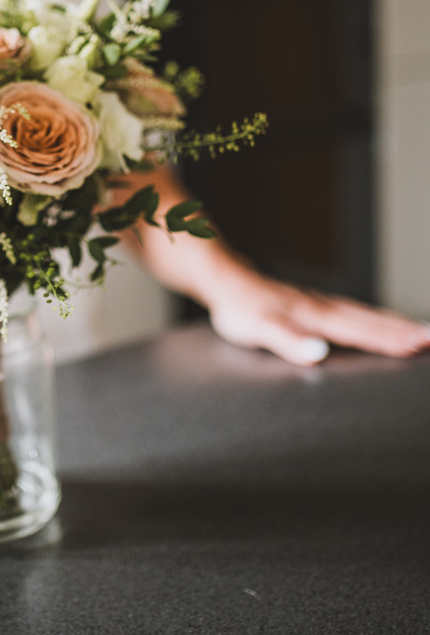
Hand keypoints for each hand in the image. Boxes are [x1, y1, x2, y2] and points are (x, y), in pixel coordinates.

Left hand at [208, 272, 429, 364]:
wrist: (224, 281)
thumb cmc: (239, 309)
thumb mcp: (258, 329)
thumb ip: (288, 341)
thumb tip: (319, 353)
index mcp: (314, 317)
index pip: (360, 332)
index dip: (390, 340)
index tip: (420, 345)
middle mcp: (322, 308)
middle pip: (370, 321)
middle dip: (404, 331)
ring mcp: (318, 305)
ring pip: (363, 315)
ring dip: (393, 324)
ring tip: (419, 331)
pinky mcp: (311, 305)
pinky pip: (351, 312)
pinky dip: (372, 319)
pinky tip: (376, 324)